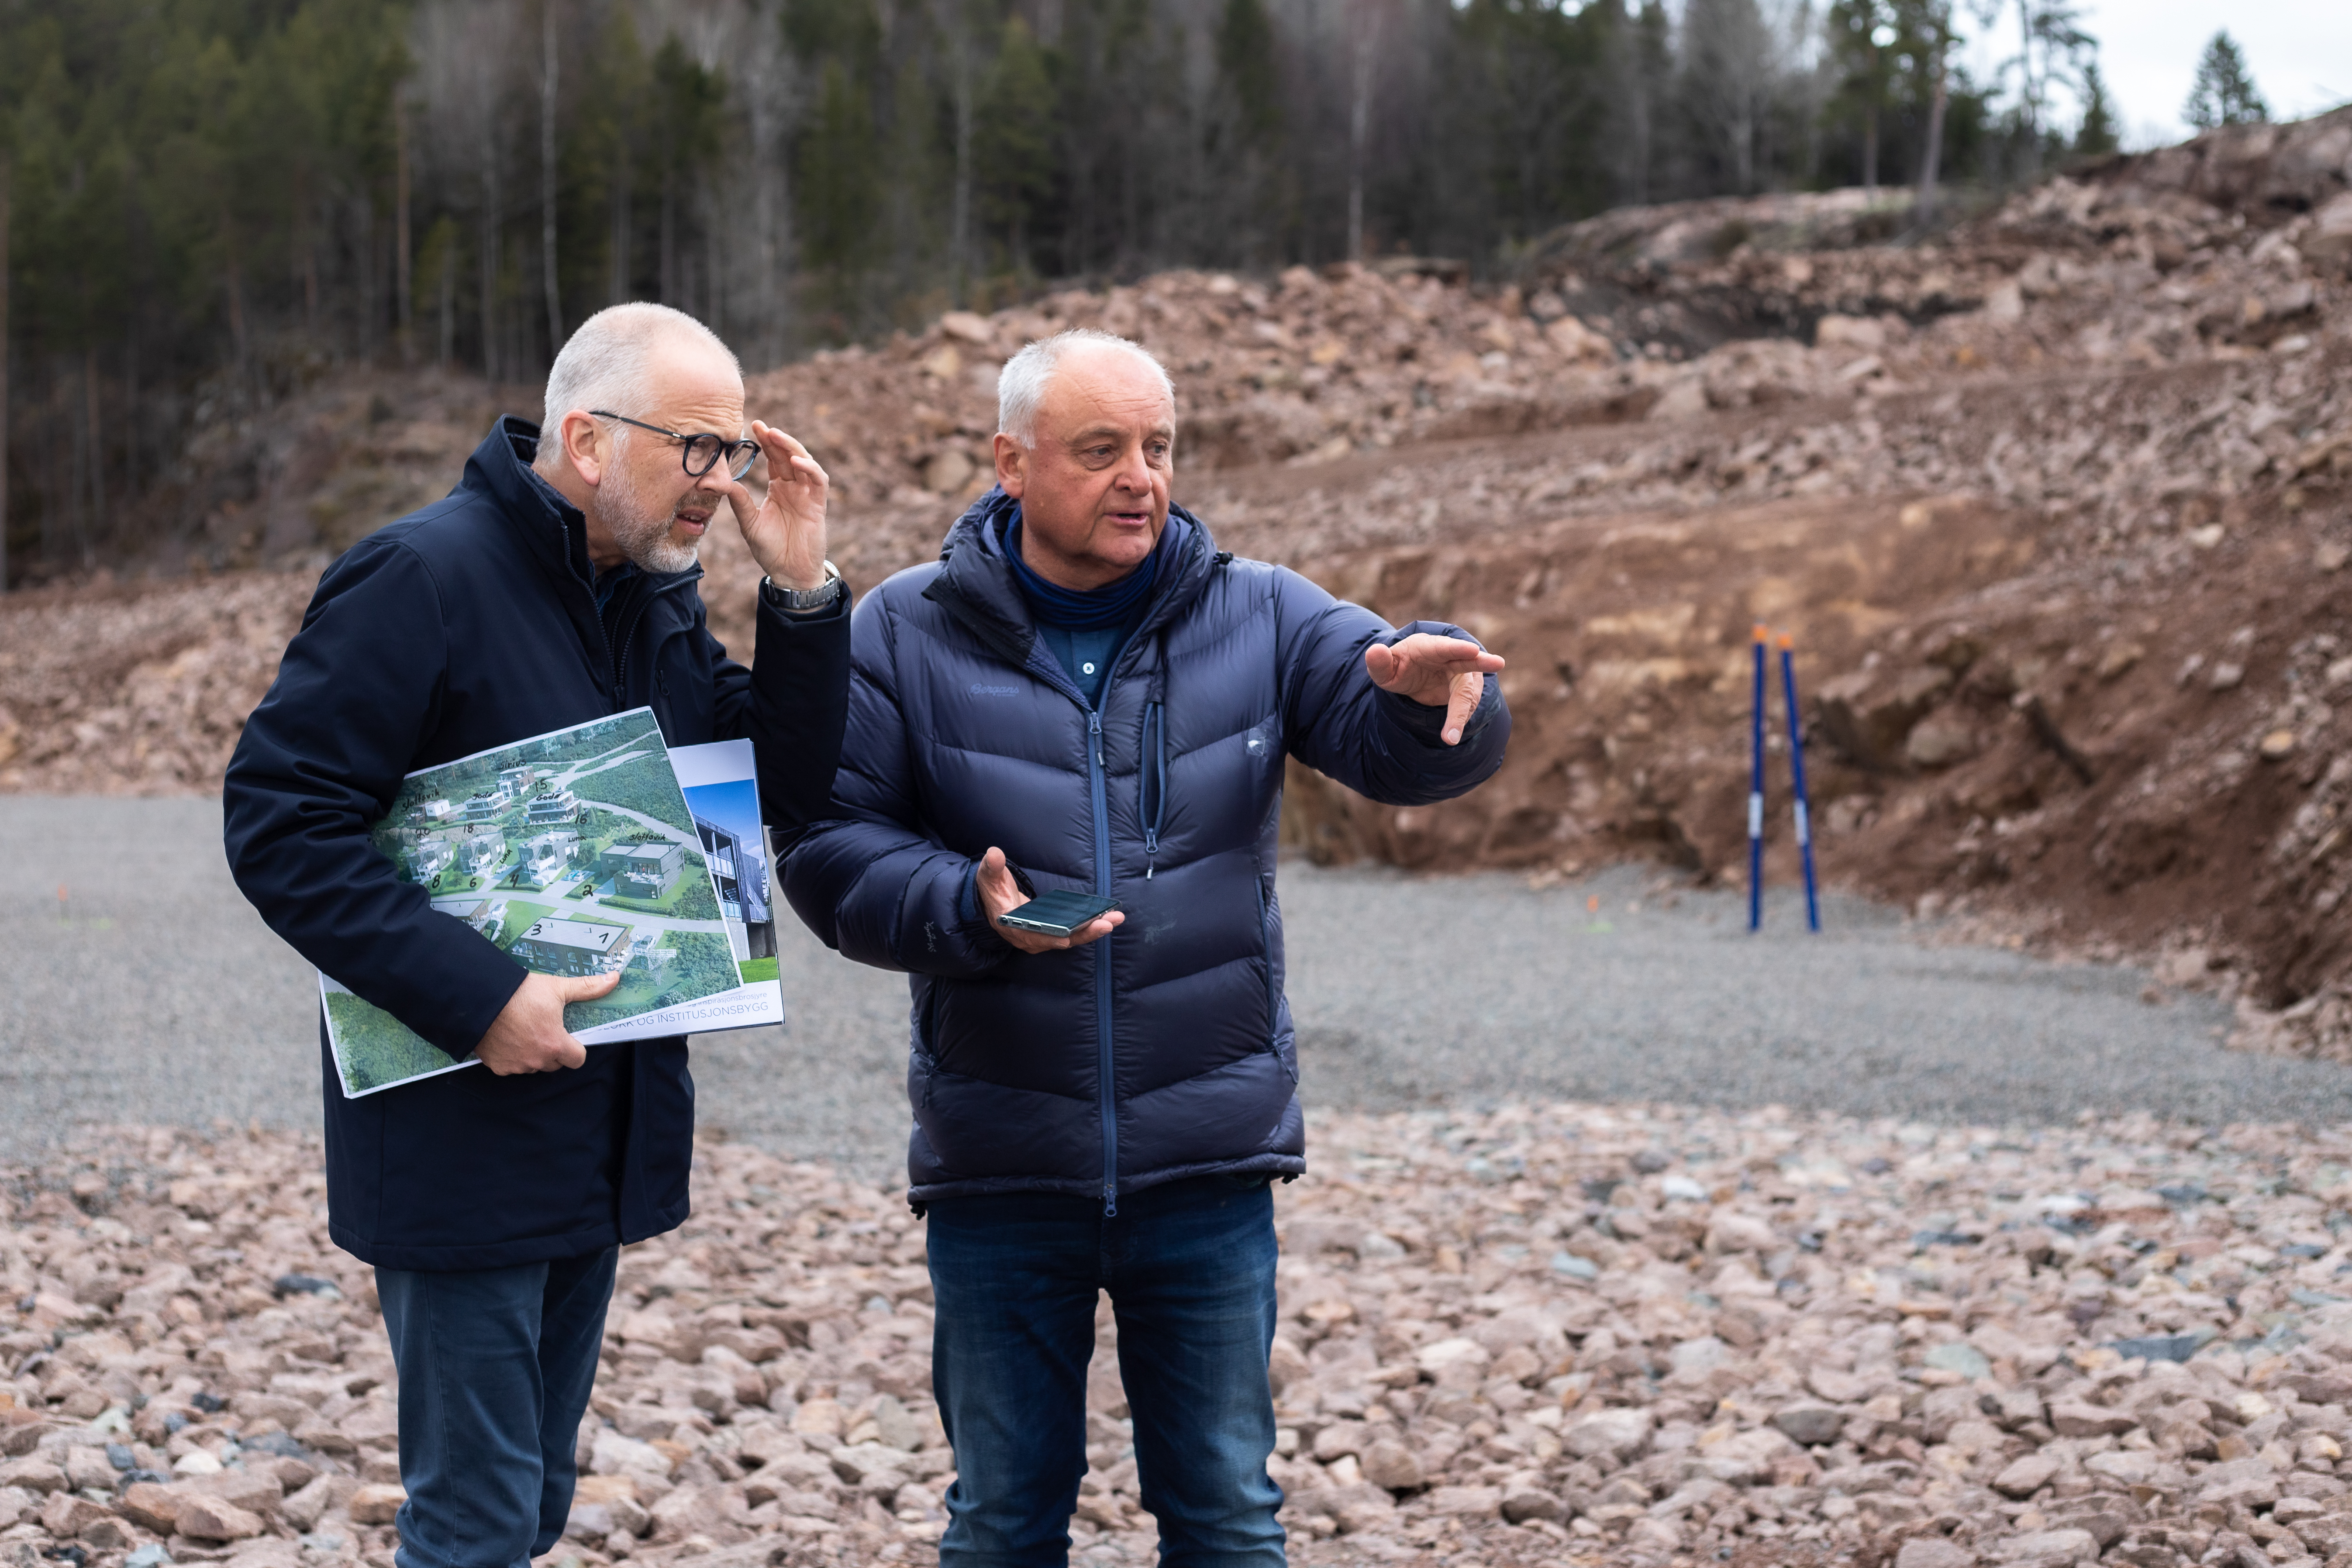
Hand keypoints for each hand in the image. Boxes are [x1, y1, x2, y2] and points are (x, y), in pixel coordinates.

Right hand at [473, 970, 618, 1074]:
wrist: (479, 998)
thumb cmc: (519, 993)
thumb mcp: (557, 988)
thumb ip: (587, 988)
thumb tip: (613, 979)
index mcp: (555, 1044)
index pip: (577, 1059)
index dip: (575, 1048)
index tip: (568, 1036)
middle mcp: (537, 1060)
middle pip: (555, 1062)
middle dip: (553, 1048)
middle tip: (544, 1027)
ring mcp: (516, 1065)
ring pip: (533, 1065)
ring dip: (533, 1053)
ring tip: (524, 1029)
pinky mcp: (497, 1066)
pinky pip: (512, 1066)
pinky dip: (512, 1055)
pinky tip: (508, 1037)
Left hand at [724, 420, 828, 590]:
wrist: (789, 573)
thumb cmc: (771, 549)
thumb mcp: (749, 523)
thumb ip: (739, 501)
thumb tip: (722, 481)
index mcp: (779, 488)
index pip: (773, 459)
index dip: (765, 442)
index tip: (752, 426)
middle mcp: (794, 488)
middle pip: (788, 455)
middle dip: (776, 439)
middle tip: (760, 425)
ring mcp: (808, 495)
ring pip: (805, 462)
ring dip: (792, 447)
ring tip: (776, 436)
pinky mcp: (818, 505)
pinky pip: (819, 481)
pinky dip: (810, 469)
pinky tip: (795, 462)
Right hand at [976, 846, 1123, 954]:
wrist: (993, 901)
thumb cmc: (992, 889)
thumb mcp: (988, 876)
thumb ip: (992, 867)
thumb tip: (994, 854)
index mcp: (1010, 925)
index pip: (1031, 935)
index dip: (1048, 936)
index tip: (1066, 937)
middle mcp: (1027, 937)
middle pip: (1058, 939)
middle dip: (1083, 932)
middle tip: (1105, 923)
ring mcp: (1041, 938)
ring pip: (1070, 938)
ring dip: (1092, 929)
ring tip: (1114, 919)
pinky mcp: (1051, 933)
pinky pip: (1073, 933)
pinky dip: (1090, 927)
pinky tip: (1108, 918)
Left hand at [1364, 633, 1506, 745]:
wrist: (1414, 676)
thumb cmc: (1398, 668)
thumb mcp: (1384, 669)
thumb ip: (1378, 663)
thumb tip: (1374, 651)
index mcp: (1428, 647)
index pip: (1443, 647)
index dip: (1458, 649)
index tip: (1473, 650)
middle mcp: (1450, 658)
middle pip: (1467, 662)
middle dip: (1482, 662)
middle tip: (1498, 663)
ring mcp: (1460, 675)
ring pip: (1467, 693)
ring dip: (1462, 713)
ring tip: (1450, 737)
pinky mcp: (1464, 692)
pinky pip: (1465, 706)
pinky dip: (1459, 720)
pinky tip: (1450, 735)